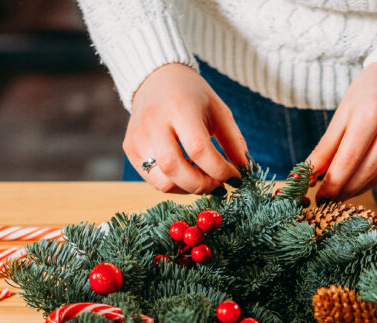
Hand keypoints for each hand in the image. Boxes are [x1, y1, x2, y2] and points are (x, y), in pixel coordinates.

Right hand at [125, 63, 248, 193]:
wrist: (156, 79)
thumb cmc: (193, 97)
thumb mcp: (219, 111)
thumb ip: (234, 142)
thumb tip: (246, 172)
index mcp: (179, 107)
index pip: (199, 150)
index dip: (220, 171)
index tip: (235, 177)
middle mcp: (153, 122)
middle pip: (175, 169)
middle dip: (203, 185)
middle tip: (219, 184)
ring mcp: (138, 137)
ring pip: (162, 181)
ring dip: (188, 189)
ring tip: (203, 179)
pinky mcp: (130, 148)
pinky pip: (152, 180)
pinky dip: (174, 184)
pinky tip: (187, 174)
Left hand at [309, 63, 376, 200]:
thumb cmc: (368, 94)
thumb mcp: (342, 114)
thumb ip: (326, 148)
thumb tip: (308, 177)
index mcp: (371, 113)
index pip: (348, 160)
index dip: (333, 183)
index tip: (321, 197)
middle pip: (366, 172)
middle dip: (345, 190)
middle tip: (330, 200)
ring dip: (359, 187)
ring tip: (344, 190)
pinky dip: (375, 177)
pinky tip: (365, 174)